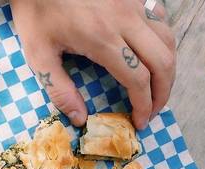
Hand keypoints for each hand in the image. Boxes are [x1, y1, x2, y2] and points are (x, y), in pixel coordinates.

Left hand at [11, 0, 175, 129]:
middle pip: (162, 61)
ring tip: (157, 88)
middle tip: (154, 111)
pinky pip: (159, 19)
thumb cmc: (36, 11)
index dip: (144, 105)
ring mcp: (132, 4)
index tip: (140, 121)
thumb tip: (79, 119)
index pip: (138, 79)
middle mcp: (125, 20)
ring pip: (167, 39)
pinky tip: (152, 55)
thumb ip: (59, 89)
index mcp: (102, 39)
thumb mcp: (38, 54)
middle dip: (163, 92)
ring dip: (167, 68)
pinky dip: (163, 42)